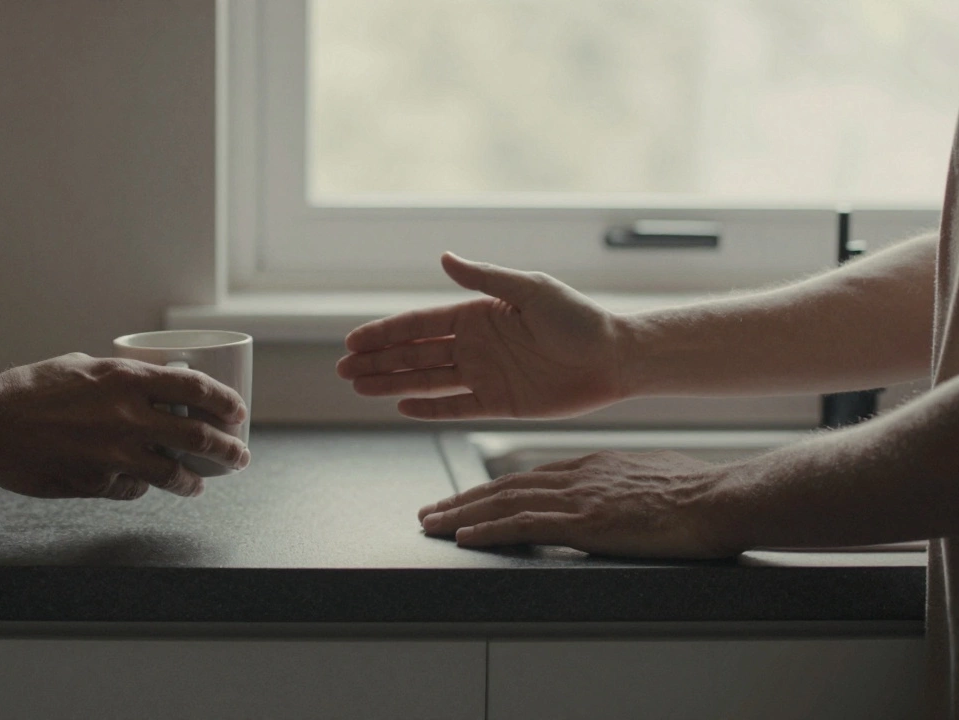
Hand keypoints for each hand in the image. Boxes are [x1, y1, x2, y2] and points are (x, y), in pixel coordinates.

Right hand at [0, 353, 249, 499]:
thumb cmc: (29, 391)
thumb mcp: (82, 368)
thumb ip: (121, 379)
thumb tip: (155, 383)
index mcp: (126, 379)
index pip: (197, 389)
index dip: (226, 402)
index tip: (238, 412)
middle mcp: (127, 417)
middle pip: (198, 437)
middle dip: (228, 449)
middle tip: (238, 454)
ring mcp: (113, 454)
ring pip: (173, 474)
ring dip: (194, 481)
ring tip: (199, 483)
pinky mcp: (96, 484)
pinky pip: (133, 489)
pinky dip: (141, 487)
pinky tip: (142, 485)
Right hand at [336, 252, 625, 419]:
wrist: (615, 358)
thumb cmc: (578, 319)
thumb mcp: (531, 290)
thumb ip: (485, 278)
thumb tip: (443, 257)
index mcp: (478, 315)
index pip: (420, 325)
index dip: (386, 333)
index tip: (354, 341)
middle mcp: (475, 345)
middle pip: (415, 355)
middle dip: (378, 361)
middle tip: (343, 369)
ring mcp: (484, 375)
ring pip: (427, 381)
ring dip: (392, 383)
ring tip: (359, 387)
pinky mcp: (500, 403)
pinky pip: (455, 408)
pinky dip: (429, 409)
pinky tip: (401, 406)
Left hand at [417, 450, 743, 558]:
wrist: (722, 498)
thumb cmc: (702, 493)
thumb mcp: (655, 477)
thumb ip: (626, 484)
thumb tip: (623, 497)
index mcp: (593, 465)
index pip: (529, 476)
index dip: (492, 488)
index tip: (469, 498)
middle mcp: (578, 475)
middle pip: (505, 486)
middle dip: (463, 499)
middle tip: (431, 511)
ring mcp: (579, 496)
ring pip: (504, 502)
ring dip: (462, 514)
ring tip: (431, 524)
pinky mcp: (585, 521)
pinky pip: (523, 525)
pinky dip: (488, 530)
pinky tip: (464, 538)